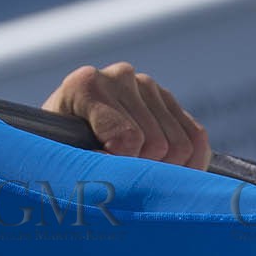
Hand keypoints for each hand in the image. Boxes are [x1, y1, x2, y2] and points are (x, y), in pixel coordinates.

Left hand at [41, 63, 210, 169]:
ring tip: (135, 172)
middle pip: (157, 144)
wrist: (63, 138)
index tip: (104, 178)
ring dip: (164, 170)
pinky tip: (165, 171)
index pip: (127, 138)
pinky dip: (190, 164)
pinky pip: (197, 138)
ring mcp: (147, 86)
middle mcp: (120, 77)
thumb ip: (85, 167)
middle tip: (121, 177)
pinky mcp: (169, 100)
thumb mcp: (59, 158)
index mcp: (86, 85)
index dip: (122, 168)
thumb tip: (119, 174)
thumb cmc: (58, 153)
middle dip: (144, 170)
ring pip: (180, 145)